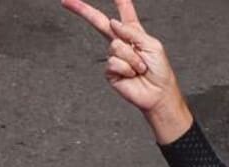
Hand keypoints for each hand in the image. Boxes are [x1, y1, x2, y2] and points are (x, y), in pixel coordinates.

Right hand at [60, 0, 187, 134]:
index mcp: (132, 33)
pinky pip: (113, 62)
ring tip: (140, 67)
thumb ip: (132, 31)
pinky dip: (126, 68)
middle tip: (67, 0)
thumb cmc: (160, 72)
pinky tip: (132, 75)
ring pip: (116, 46)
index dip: (119, 0)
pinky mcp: (111, 71)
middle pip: (99, 22)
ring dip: (132, 59)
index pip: (124, 11)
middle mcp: (121, 42)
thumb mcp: (152, 45)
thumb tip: (113, 23)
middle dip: (83, 10)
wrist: (159, 95)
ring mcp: (114, 56)